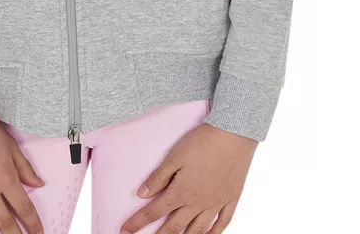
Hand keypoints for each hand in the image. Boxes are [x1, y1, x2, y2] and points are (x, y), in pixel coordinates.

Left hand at [118, 121, 257, 232]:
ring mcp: (216, 203)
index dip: (138, 222)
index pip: (154, 211)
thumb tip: (142, 194)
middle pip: (175, 227)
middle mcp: (198, 203)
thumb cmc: (203, 142)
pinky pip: (222, 223)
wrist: (234, 135)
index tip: (125, 231)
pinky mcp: (231, 199)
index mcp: (182, 192)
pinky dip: (214, 233)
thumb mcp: (174, 156)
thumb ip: (158, 177)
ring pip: (198, 230)